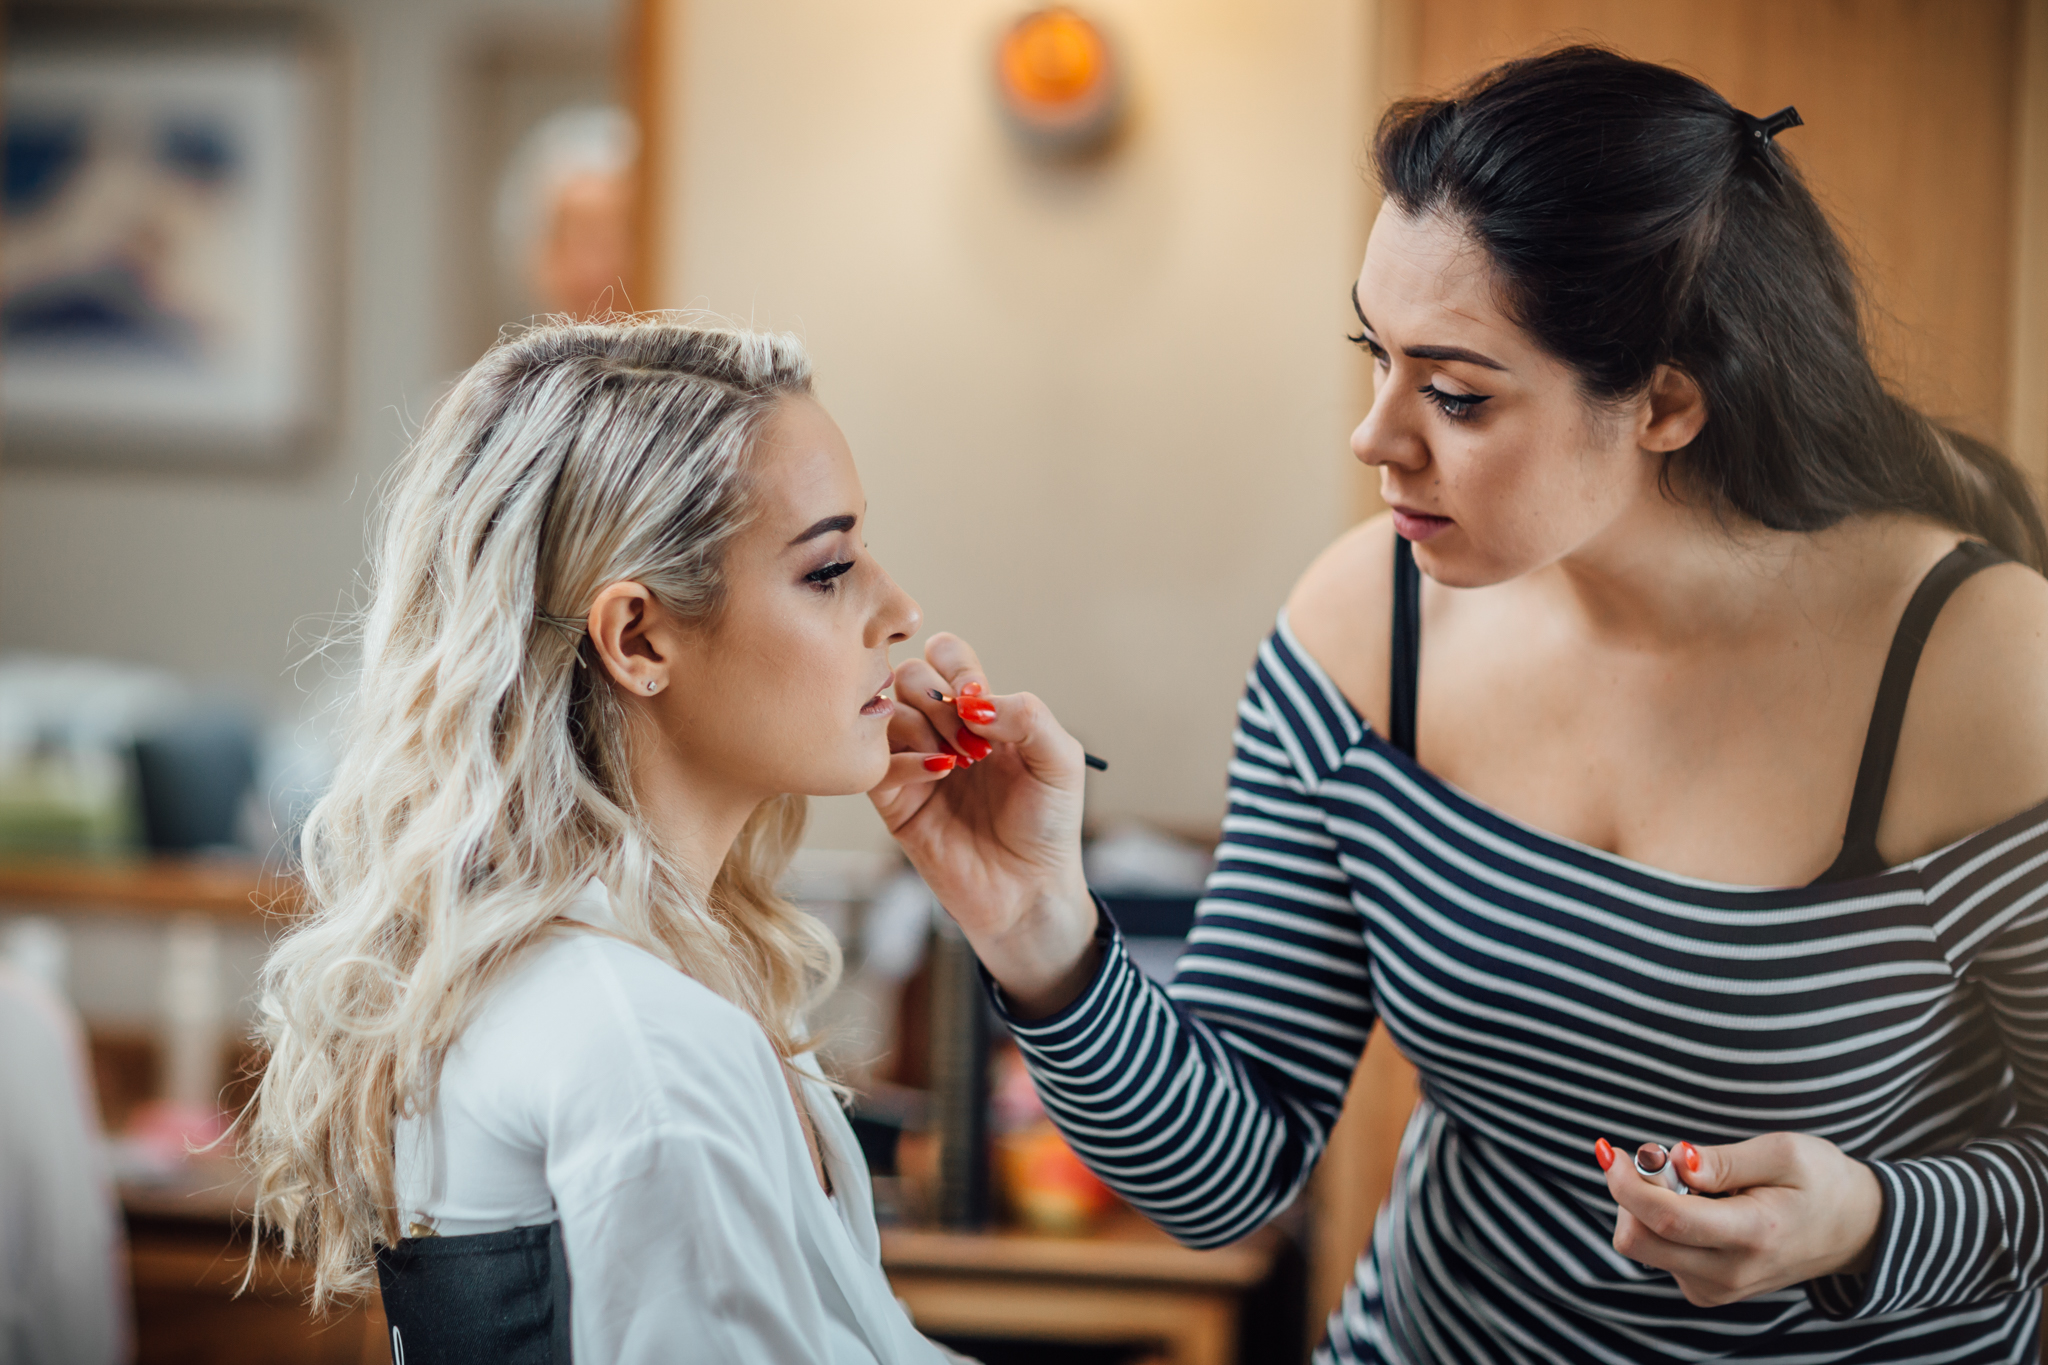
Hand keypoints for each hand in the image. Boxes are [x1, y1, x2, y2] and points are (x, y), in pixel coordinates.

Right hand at [867, 632, 1097, 1014]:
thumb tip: (973, 700)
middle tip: (970, 741)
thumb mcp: (1060, 761)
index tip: (979, 700)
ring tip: (956, 764)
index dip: (956, 666)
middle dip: (936, 698)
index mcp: (980, 712)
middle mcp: (942, 730)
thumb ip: (1028, 715)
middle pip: (907, 674)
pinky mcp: (892, 799)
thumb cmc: (1048, 826)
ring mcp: (914, 763)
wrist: (1028, 893)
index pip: (945, 655)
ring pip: (884, 709)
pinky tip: (938, 777)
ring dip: (921, 726)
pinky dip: (902, 758)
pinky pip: (873, 759)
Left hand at [1595, 1131, 1882, 1305]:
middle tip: (1661, 1161)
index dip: (1627, 1183)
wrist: (1856, 1229)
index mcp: (1753, 1235)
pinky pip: (1658, 1253)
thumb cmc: (1821, 1181)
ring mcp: (1717, 1288)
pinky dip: (1660, 1222)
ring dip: (1647, 1206)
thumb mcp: (1782, 1153)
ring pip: (1643, 1247)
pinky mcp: (1707, 1290)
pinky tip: (1698, 1206)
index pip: (1667, 1219)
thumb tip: (1673, 1159)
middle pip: (1638, 1242)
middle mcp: (1730, 1273)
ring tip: (1695, 1183)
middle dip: (1630, 1194)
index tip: (1609, 1150)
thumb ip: (1723, 1161)